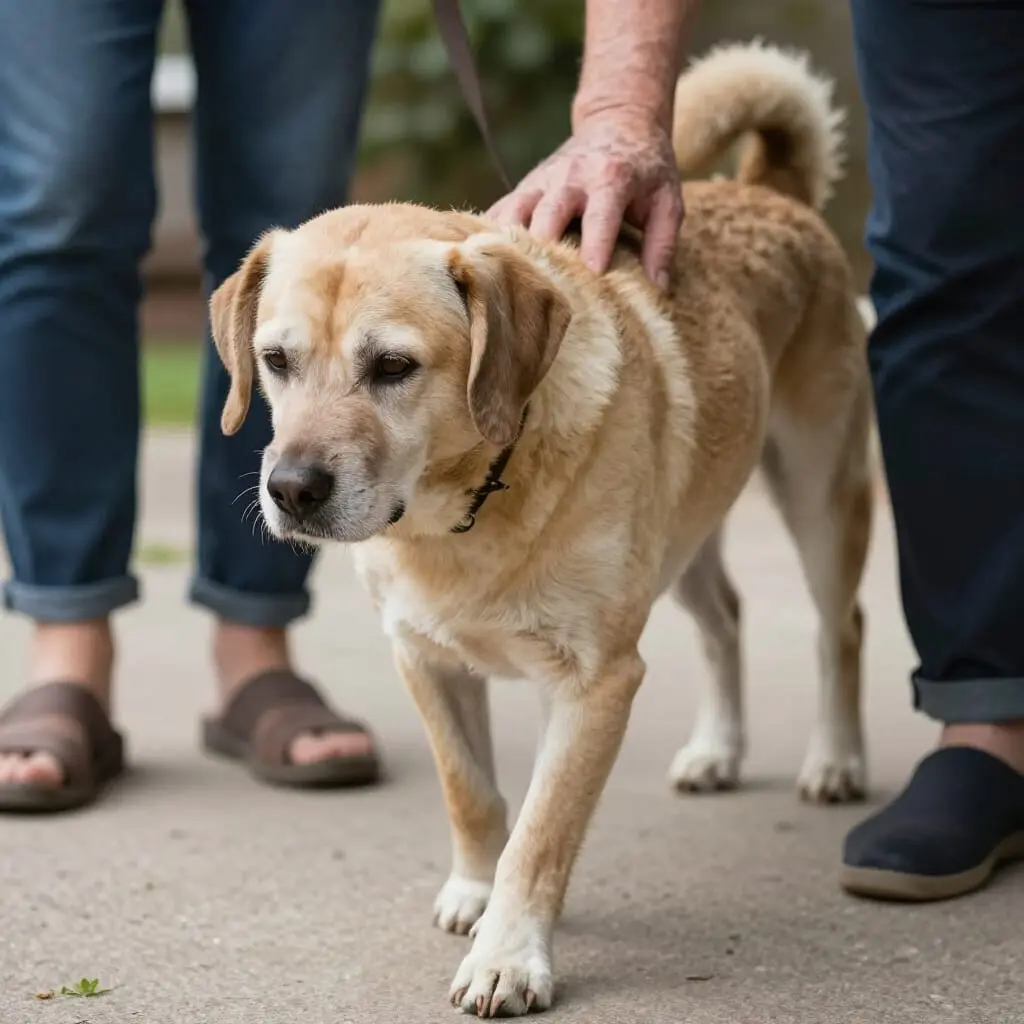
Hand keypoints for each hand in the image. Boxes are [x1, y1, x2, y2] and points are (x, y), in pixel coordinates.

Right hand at [488, 108, 682, 288]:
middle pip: (548, 213)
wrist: (619, 121)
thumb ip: (663, 244)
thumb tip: (656, 289)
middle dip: (544, 250)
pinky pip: (500, 211)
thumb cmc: (647, 170)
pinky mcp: (525, 186)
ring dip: (510, 245)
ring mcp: (542, 180)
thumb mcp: (668, 201)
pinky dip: (491, 236)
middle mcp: (571, 177)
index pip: (600, 215)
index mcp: (611, 178)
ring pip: (516, 212)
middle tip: (544, 289)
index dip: (594, 246)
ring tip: (507, 282)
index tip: (591, 276)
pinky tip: (487, 265)